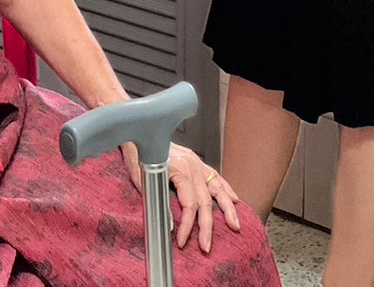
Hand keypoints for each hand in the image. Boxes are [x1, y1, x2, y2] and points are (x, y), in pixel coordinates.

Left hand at [120, 142, 241, 254]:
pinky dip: (227, 190)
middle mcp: (193, 166)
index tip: (182, 241)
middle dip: (207, 227)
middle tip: (206, 246)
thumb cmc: (139, 149)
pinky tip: (234, 200)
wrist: (141, 128)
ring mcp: (197, 163)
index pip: (189, 205)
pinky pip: (216, 177)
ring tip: (235, 225)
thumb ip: (153, 198)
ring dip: (227, 210)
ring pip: (218, 190)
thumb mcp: (139, 174)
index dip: (187, 226)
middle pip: (205, 202)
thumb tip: (167, 222)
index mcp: (180, 169)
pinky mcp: (197, 162)